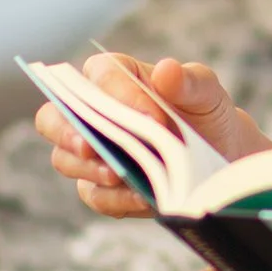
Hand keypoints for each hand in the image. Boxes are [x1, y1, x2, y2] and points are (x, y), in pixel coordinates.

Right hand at [37, 53, 271, 218]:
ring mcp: (92, 153)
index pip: (98, 76)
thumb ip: (189, 81)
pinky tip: (142, 198)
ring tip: (118, 175)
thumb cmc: (204, 113)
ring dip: (89, 169)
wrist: (219, 156)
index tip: (150, 117)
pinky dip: (116, 199)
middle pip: (52, 117)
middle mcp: (92, 114)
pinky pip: (94, 195)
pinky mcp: (101, 187)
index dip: (117, 94)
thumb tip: (165, 71)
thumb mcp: (206, 92)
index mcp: (114, 77)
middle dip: (66, 133)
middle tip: (89, 146)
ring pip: (65, 160)